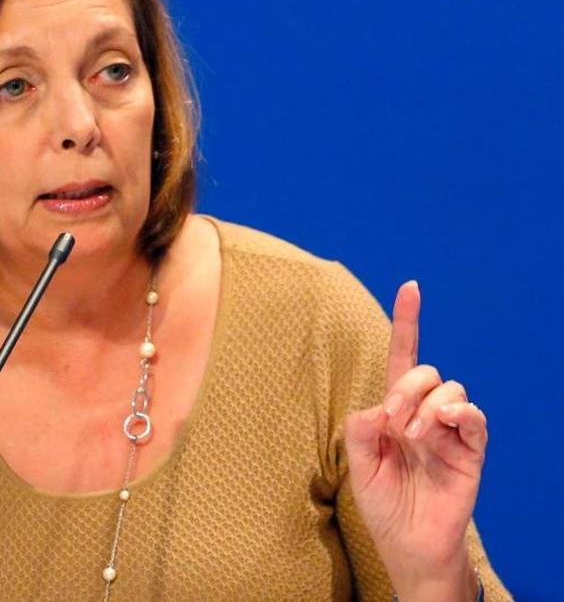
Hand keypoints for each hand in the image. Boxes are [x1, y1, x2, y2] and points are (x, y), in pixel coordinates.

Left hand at [344, 281, 486, 598]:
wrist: (408, 544)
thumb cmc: (383, 504)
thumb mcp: (357, 464)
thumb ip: (360, 428)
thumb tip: (381, 405)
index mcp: (394, 410)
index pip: (401, 358)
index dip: (407, 322)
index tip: (411, 287)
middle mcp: (424, 413)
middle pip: (424, 370)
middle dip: (405, 387)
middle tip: (393, 422)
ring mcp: (450, 430)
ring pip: (449, 387)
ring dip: (426, 405)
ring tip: (413, 436)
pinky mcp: (471, 450)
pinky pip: (474, 415)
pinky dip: (459, 412)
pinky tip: (442, 424)